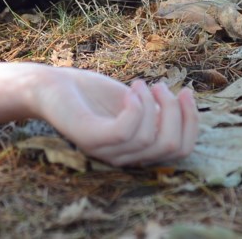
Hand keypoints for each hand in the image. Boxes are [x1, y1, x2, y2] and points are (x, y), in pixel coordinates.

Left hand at [30, 67, 198, 166]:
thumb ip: (156, 111)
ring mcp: (104, 151)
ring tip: (139, 83)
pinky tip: (130, 91)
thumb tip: (188, 105)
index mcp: (136, 152)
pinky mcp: (88, 138)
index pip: (180, 151)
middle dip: (176, 112)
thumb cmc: (91, 94)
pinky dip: (136, 109)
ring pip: (150, 139)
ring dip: (153, 104)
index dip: (191, 122)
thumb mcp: (132, 102)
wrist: (49, 86)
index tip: (187, 92)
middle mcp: (122, 158)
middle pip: (170, 146)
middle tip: (160, 85)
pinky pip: (125, 132)